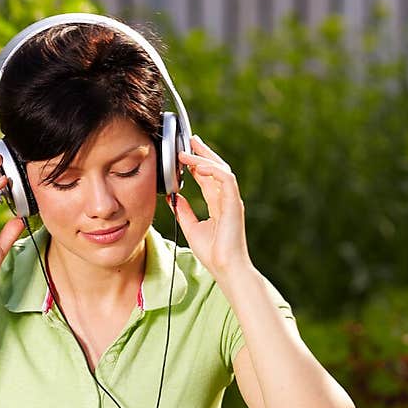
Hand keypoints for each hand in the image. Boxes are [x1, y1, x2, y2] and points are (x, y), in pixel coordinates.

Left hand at [172, 135, 251, 280]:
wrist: (225, 268)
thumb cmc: (212, 254)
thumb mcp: (191, 228)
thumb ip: (183, 211)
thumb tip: (174, 197)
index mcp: (218, 204)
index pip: (208, 178)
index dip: (197, 164)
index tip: (184, 154)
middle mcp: (226, 199)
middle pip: (216, 168)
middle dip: (203, 153)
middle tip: (190, 140)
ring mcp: (232, 200)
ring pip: (221, 170)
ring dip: (204, 158)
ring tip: (188, 151)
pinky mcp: (234, 203)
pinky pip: (226, 179)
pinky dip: (213, 170)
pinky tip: (199, 166)